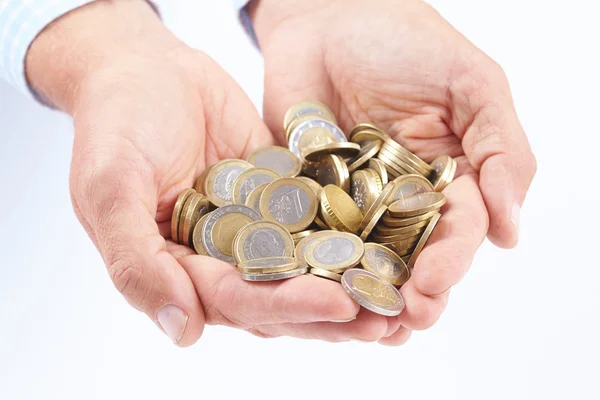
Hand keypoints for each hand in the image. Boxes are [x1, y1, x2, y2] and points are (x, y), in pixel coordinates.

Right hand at [27, 0, 378, 345]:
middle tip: (387, 318)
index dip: (286, 306)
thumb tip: (182, 333)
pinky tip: (387, 240)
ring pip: (304, 264)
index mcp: (178, 267)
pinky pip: (317, 216)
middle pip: (280, 294)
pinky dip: (349, 231)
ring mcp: (252, 226)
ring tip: (397, 293)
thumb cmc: (116, 124)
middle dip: (331, 308)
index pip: (236, 299)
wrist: (145, 66)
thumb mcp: (111, 188)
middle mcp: (218, 256)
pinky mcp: (279, 196)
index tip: (337, 306)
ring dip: (348, 281)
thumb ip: (136, 261)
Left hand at [250, 0, 536, 343]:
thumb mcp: (471, 85)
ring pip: (364, 260)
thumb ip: (501, 151)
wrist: (330, 17)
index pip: (456, 232)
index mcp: (448, 180)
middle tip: (402, 321)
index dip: (448, 263)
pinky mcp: (307, 198)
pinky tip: (314, 295)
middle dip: (410, 293)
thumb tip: (511, 229)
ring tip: (365, 326)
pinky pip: (311, 238)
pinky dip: (314, 268)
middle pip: (412, 259)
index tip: (431, 286)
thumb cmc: (408, 43)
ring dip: (367, 294)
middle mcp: (403, 201)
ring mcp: (353, 203)